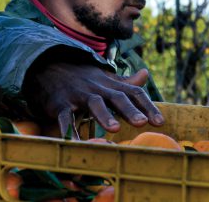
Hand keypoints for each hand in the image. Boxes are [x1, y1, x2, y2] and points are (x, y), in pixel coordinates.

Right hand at [23, 58, 163, 139]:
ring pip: (94, 103)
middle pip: (117, 97)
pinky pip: (65, 117)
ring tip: (115, 129)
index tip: (160, 122)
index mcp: (110, 84)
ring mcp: (79, 94)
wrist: (47, 64)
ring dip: (104, 115)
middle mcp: (97, 88)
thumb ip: (125, 81)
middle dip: (130, 110)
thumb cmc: (82, 77)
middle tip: (143, 123)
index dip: (147, 106)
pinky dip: (70, 131)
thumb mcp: (104, 77)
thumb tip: (145, 74)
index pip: (133, 92)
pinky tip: (77, 144)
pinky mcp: (60, 103)